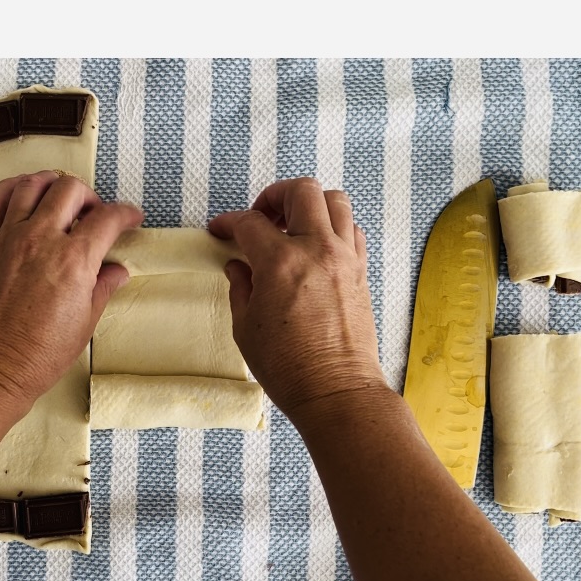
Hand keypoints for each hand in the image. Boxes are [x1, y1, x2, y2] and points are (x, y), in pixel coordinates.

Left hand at [0, 171, 143, 414]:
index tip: (131, 218)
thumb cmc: (38, 355)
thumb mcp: (85, 323)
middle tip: (95, 215)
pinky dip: (10, 189)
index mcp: (73, 261)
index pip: (107, 218)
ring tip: (61, 199)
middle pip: (70, 190)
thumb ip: (103, 287)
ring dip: (52, 185)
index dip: (126, 213)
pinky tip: (23, 195)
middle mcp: (41, 240)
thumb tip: (116, 271)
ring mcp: (9, 239)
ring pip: (32, 185)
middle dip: (90, 197)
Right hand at [208, 177, 385, 418]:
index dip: (229, 222)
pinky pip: (352, 230)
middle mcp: (317, 250)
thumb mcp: (246, 327)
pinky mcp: (360, 272)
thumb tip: (238, 265)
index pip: (250, 222)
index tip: (220, 230)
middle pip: (302, 191)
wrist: (335, 390)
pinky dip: (333, 227)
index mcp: (280, 262)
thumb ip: (241, 286)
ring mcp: (344, 258)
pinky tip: (315, 248)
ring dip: (310, 205)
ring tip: (292, 226)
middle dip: (275, 195)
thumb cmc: (286, 365)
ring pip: (335, 201)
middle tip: (261, 217)